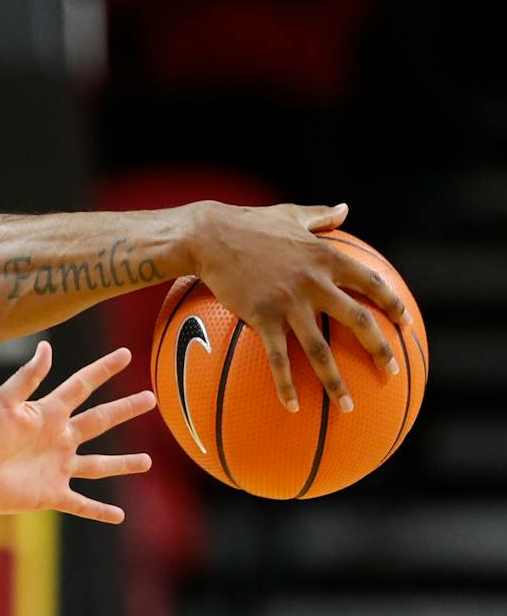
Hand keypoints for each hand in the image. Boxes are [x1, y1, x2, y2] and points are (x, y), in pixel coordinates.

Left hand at [0, 342, 154, 524]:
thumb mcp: (5, 400)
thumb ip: (29, 377)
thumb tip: (46, 346)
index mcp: (49, 413)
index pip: (83, 386)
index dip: (104, 370)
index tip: (125, 355)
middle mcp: (58, 439)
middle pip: (99, 421)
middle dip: (124, 410)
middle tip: (150, 399)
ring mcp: (57, 467)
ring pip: (98, 465)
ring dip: (122, 464)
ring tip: (147, 462)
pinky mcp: (51, 494)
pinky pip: (81, 504)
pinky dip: (99, 511)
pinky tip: (119, 515)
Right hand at [183, 202, 407, 412]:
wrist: (209, 237)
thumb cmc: (248, 223)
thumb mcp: (291, 214)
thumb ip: (321, 216)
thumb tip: (345, 209)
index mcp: (326, 258)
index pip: (371, 283)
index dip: (391, 303)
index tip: (405, 321)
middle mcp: (314, 284)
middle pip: (357, 321)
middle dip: (380, 349)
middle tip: (390, 371)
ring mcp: (289, 304)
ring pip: (321, 349)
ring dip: (336, 381)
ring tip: (348, 406)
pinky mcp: (262, 318)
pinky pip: (278, 358)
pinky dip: (286, 384)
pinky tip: (293, 406)